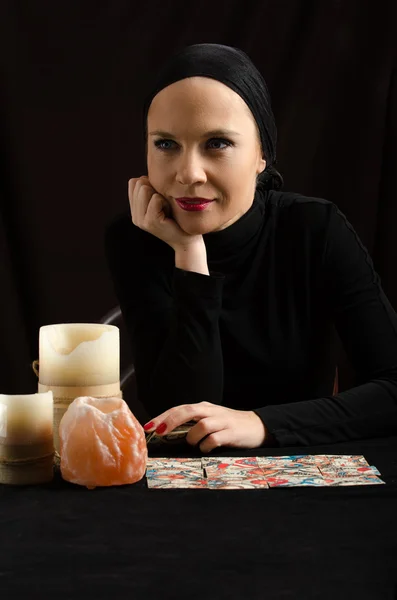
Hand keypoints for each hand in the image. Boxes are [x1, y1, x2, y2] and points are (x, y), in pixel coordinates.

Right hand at [129, 176, 202, 250]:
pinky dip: (165, 202)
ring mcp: (141, 220)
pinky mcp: (150, 222)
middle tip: (164, 206)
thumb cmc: (178, 218)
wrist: (187, 240)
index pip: (133, 182)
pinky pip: (156, 198)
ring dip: (161, 195)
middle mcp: (135, 216)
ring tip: (166, 209)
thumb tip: (147, 175)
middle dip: (155, 189)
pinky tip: (169, 213)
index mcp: (135, 210)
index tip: (160, 198)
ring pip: (145, 188)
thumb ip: (151, 189)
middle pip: (139, 183)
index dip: (149, 183)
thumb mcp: (162, 201)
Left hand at [143, 401, 266, 451]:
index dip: (162, 417)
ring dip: (192, 438)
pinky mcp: (231, 433)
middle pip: (187, 411)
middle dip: (170, 421)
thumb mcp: (209, 420)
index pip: (179, 408)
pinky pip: (214, 439)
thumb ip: (191, 423)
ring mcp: (221, 421)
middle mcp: (211, 411)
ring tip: (194, 444)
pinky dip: (206, 446)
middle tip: (159, 432)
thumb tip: (166, 433)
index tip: (148, 427)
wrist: (257, 426)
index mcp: (203, 407)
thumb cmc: (228, 425)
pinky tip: (207, 449)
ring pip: (200, 425)